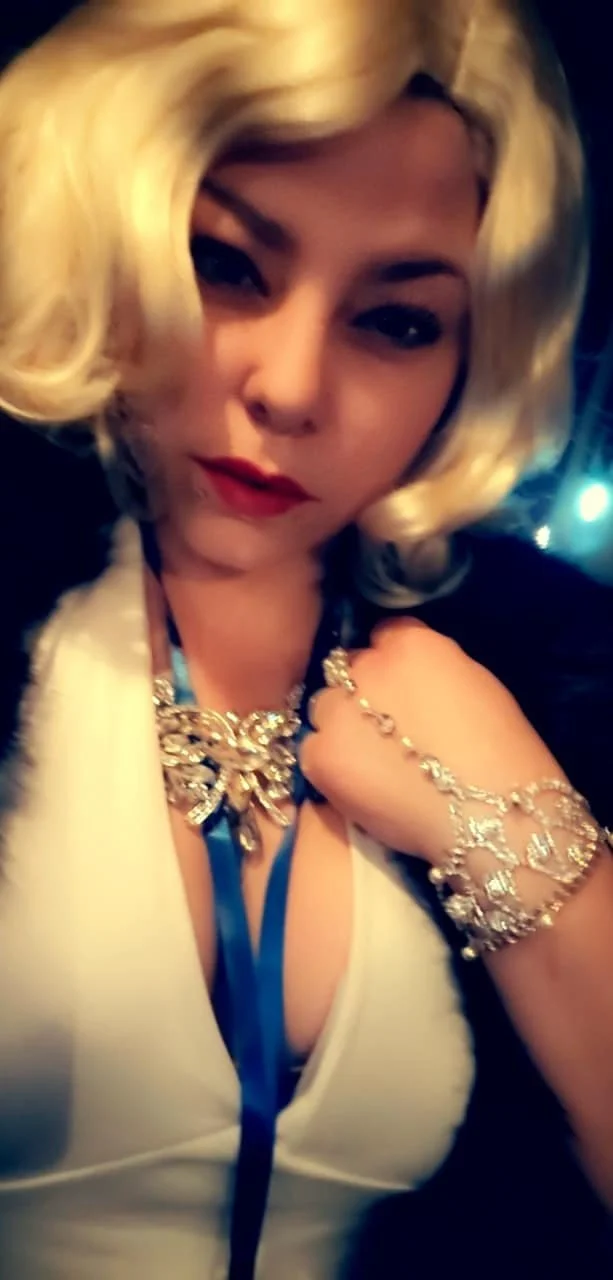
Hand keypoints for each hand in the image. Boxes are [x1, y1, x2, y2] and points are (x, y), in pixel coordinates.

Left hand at [300, 618, 564, 864]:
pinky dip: (331, 764)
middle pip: (349, 671)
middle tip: (386, 728)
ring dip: (342, 726)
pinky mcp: (320, 755)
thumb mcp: (472, 683)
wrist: (489, 811)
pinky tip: (360, 783)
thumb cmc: (500, 751)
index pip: (384, 635)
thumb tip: (410, 679)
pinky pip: (313, 750)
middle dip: (363, 693)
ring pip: (325, 708)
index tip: (403, 689)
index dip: (393, 664)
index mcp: (409, 643)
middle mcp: (365, 667)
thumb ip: (431, 669)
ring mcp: (337, 711)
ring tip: (371, 759)